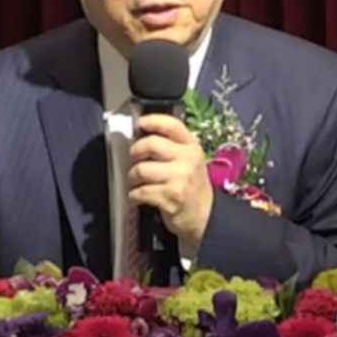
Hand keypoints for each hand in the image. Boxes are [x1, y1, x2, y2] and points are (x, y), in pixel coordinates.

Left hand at [127, 113, 213, 251]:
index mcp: (191, 147)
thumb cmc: (191, 186)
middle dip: (135, 153)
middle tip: (134, 161)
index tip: (140, 124)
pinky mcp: (170, 197)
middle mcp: (187, 159)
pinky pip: (140, 191)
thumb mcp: (189, 160)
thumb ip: (171, 146)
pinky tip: (138, 197)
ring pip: (141, 169)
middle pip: (150, 144)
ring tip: (136, 183)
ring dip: (132, 178)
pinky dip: (133, 196)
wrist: (204, 215)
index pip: (172, 125)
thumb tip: (141, 136)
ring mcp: (179, 178)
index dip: (153, 120)